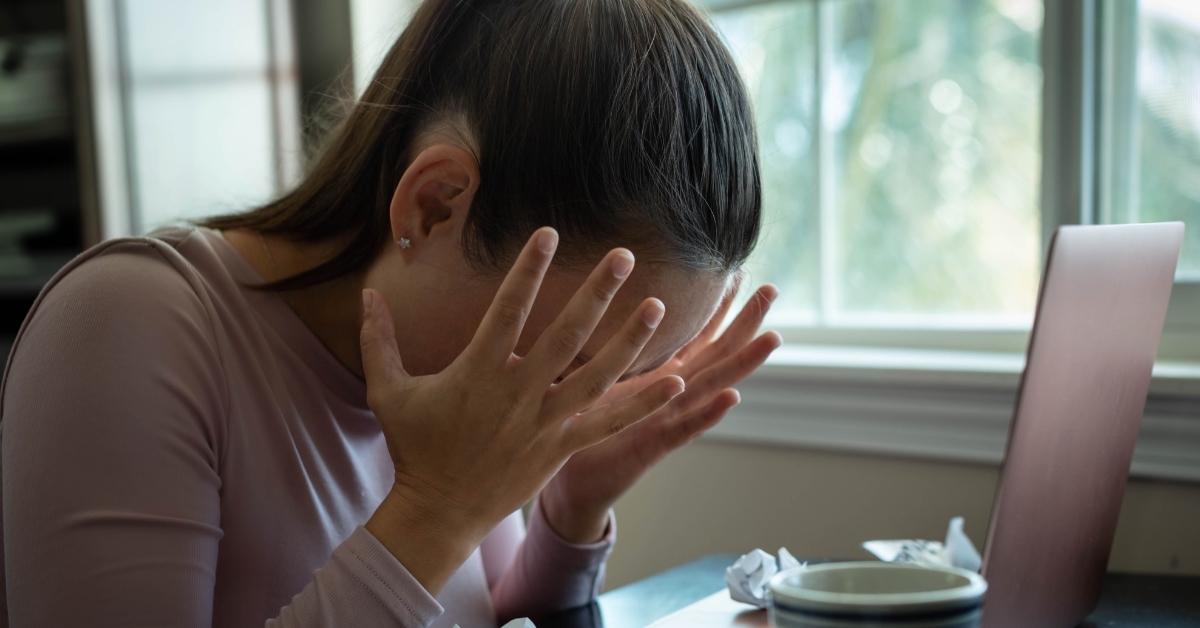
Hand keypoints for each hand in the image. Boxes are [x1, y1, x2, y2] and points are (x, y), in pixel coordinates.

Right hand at [360, 228, 684, 594]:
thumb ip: (377, 340)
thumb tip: (366, 294)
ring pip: (596, 375)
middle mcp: (518, 392)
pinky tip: (677, 383)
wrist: (438, 511)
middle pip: (566, 336)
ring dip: (629, 341)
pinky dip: (643, 404)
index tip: (550, 233)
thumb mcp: (387, 391)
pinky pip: (609, 423)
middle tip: (624, 256)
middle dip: (596, 294)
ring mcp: (544, 421)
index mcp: (478, 371)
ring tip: (657, 306)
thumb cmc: (414, 448)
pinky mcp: (561, 447)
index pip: (509, 308)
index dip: (529, 268)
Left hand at [540, 284, 780, 542]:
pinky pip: (685, 428)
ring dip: (743, 362)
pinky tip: (731, 397)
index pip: (696, 333)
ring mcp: (667, 420)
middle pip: (717, 352)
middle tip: (770, 288)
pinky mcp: (653, 447)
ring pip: (712, 386)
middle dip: (744, 322)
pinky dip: (708, 413)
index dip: (718, 305)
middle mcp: (671, 394)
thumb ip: (600, 342)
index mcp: (657, 374)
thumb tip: (585, 295)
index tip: (737, 270)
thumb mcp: (590, 373)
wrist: (567, 482)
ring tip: (772, 337)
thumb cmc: (576, 424)